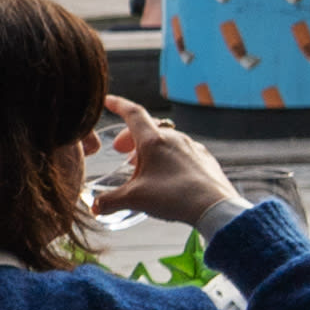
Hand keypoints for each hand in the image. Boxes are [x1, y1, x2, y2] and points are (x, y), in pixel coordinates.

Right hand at [88, 98, 247, 231]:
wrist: (215, 208)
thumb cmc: (174, 198)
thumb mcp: (135, 200)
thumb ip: (110, 202)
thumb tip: (94, 207)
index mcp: (154, 141)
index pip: (132, 113)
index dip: (118, 104)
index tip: (107, 101)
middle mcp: (174, 138)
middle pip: (149, 127)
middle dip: (131, 136)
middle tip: (121, 151)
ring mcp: (192, 148)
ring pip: (167, 140)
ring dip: (151, 148)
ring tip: (144, 167)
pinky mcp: (205, 160)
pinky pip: (183, 152)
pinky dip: (170, 158)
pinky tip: (169, 176)